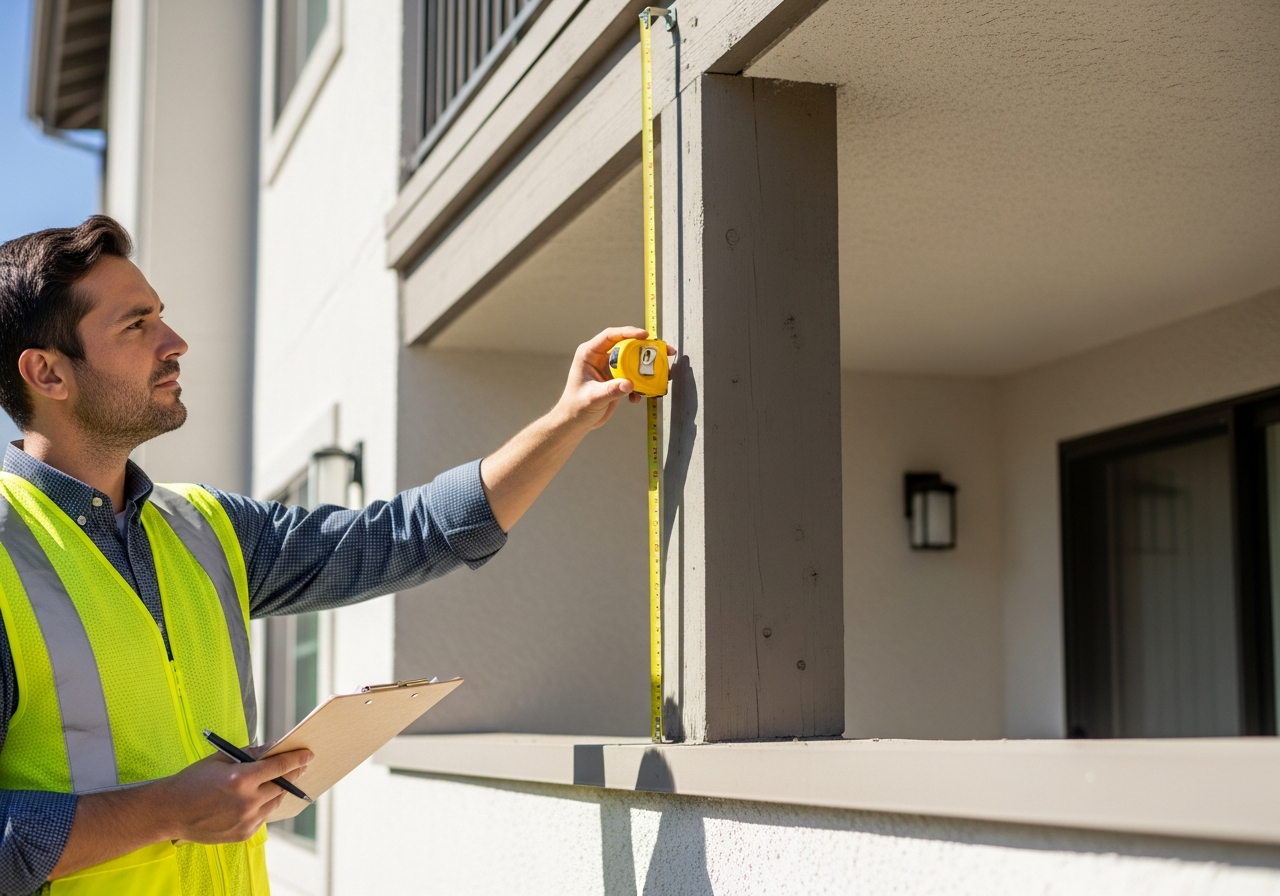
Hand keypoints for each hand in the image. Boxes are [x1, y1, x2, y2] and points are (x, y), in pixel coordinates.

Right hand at [153, 747, 312, 842]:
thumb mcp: (222, 759)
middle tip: (298, 768)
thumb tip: (274, 747)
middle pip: (282, 786)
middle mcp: (247, 801)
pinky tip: (255, 801)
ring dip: (278, 792)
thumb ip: (251, 753)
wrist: (170, 811)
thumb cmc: (194, 780)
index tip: (308, 755)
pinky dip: (262, 808)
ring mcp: (245, 820)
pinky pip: (262, 818)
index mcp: (241, 778)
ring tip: (275, 784)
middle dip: (292, 775)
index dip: (298, 759)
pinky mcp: (243, 834)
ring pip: (275, 803)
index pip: (281, 767)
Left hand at [553, 327, 676, 430]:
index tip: (645, 335)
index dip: (628, 333)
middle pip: (627, 345)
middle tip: (664, 350)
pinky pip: (634, 376)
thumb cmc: (577, 407)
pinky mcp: (617, 379)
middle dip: (646, 348)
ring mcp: (610, 367)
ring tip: (662, 372)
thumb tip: (629, 384)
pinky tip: (639, 396)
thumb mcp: (593, 398)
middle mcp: (601, 357)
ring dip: (648, 367)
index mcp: (590, 354)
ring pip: (633, 360)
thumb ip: (611, 390)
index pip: (610, 336)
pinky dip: (641, 384)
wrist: (577, 421)